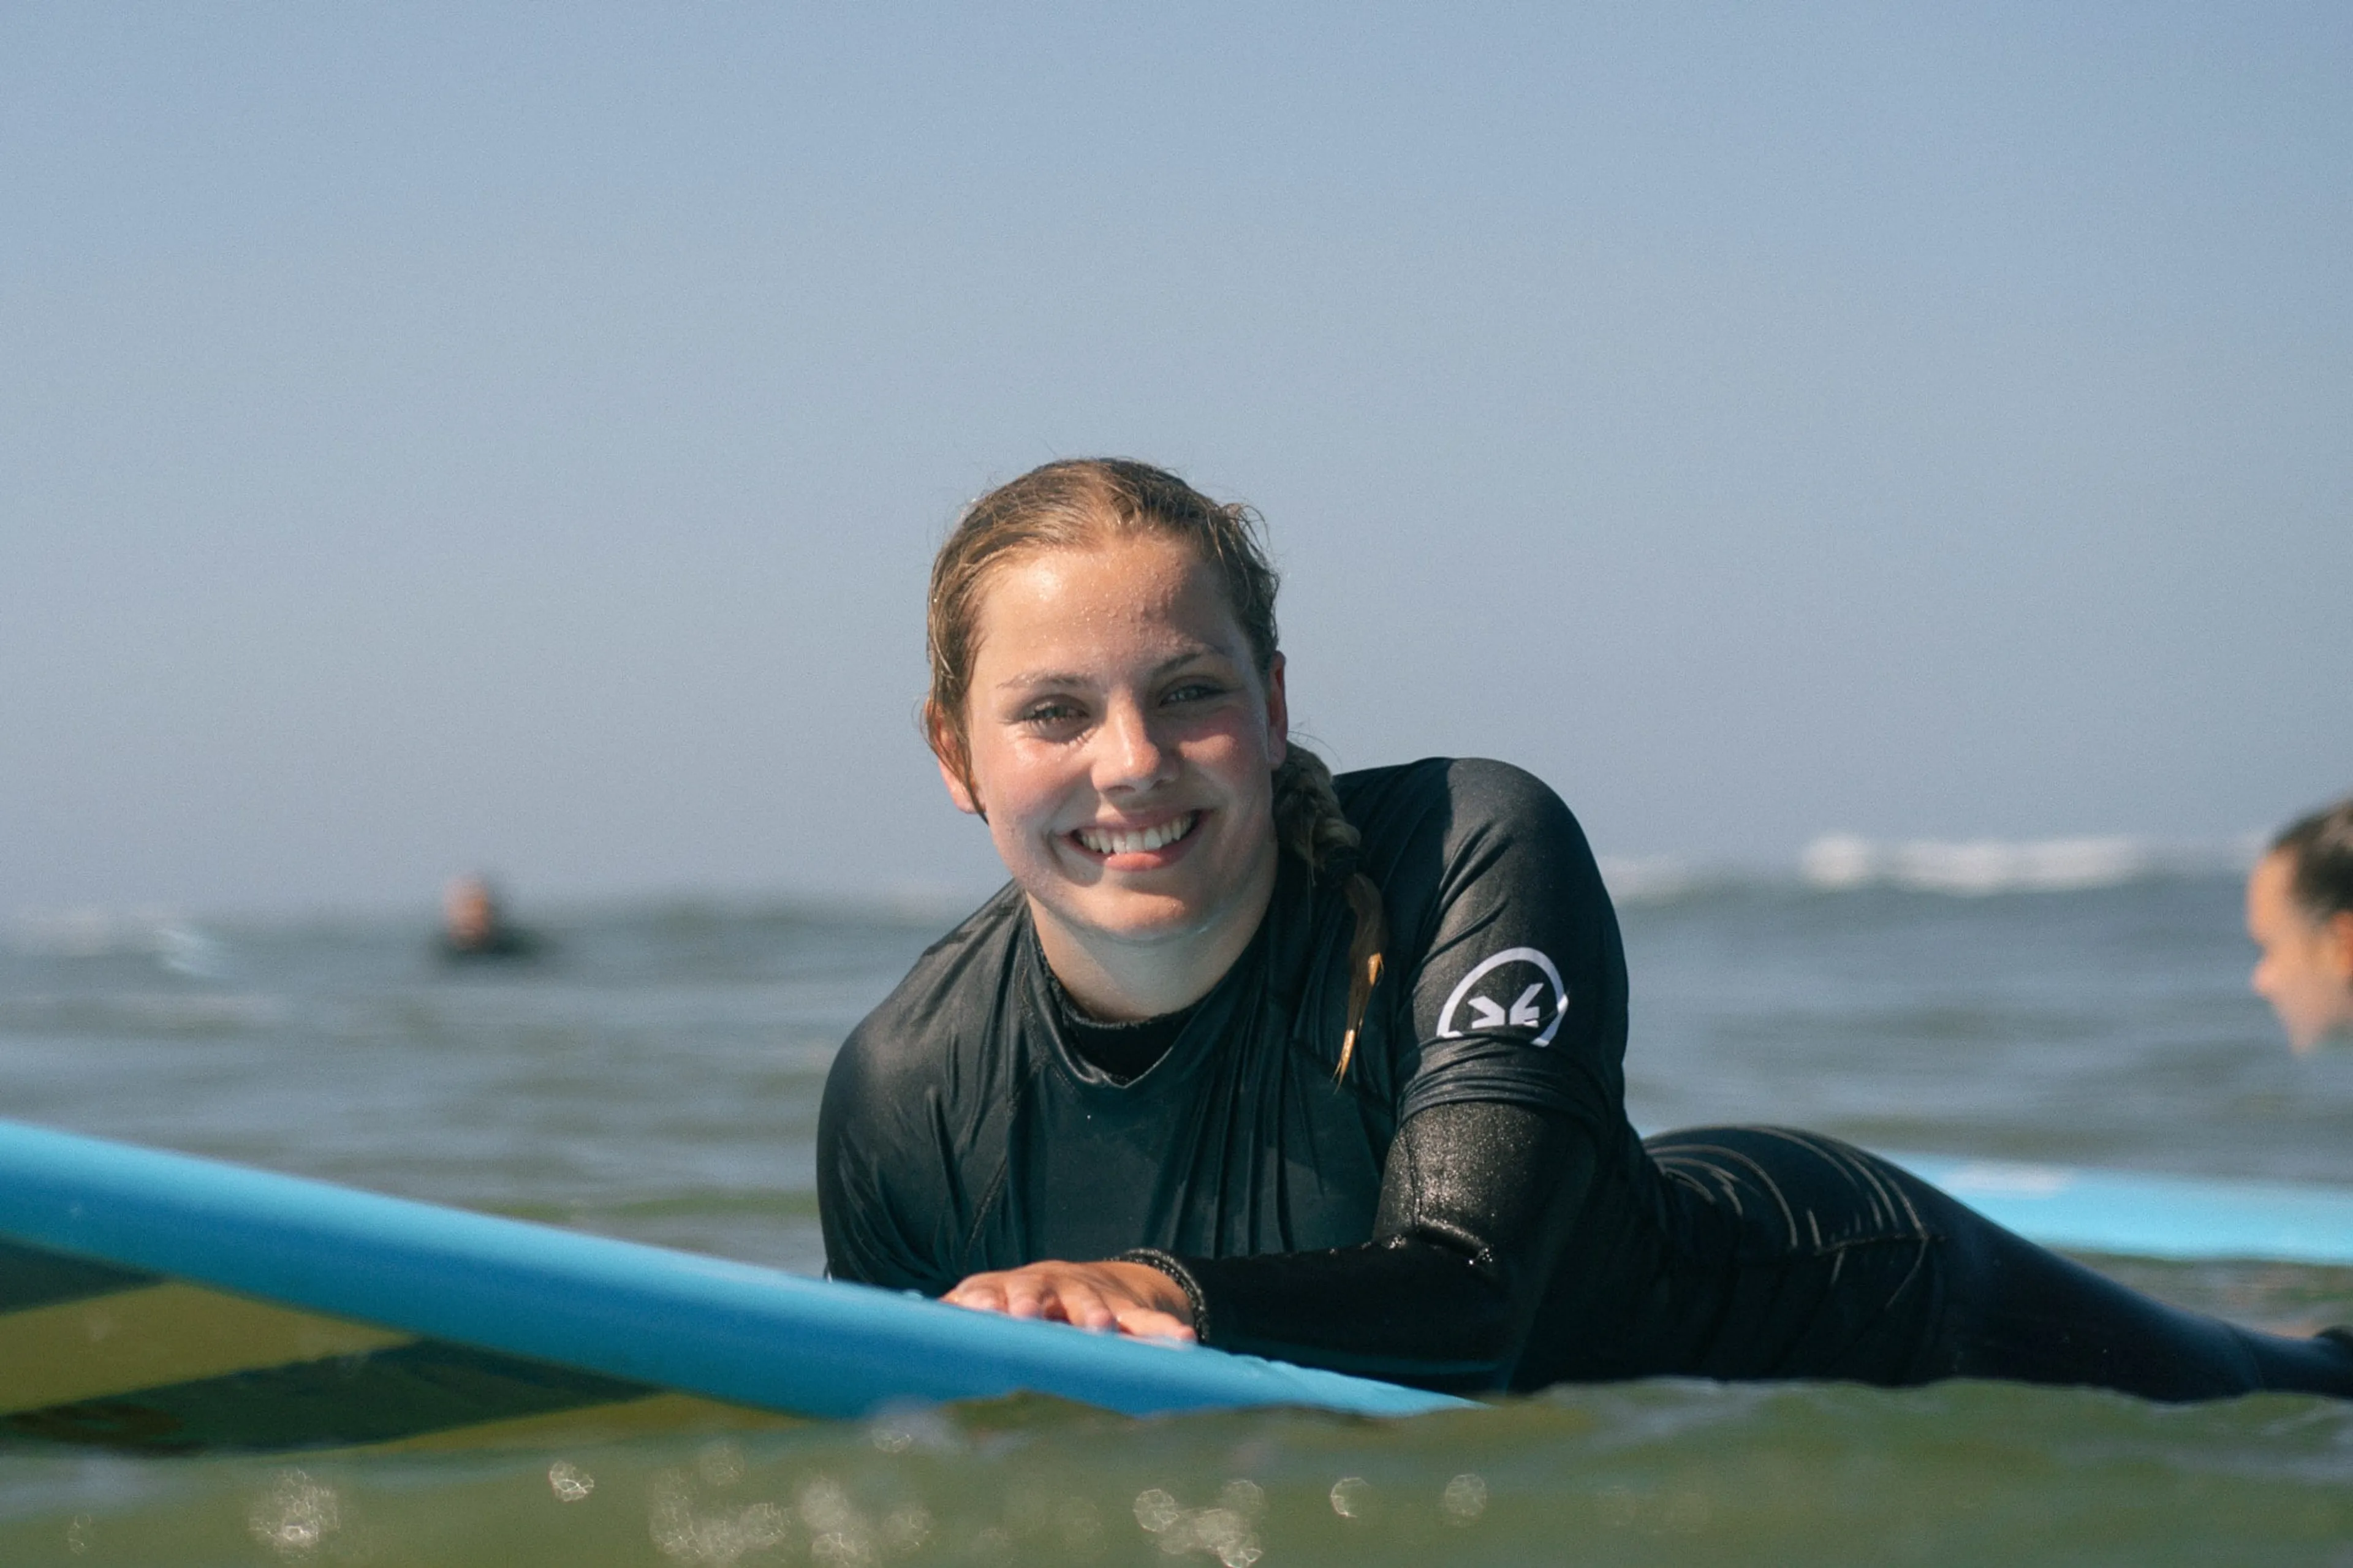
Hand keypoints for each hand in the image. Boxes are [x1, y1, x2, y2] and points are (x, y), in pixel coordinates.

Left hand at [944, 1259, 1195, 1341]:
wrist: (1092, 1283)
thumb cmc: (1023, 1307)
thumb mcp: (988, 1309)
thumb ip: (952, 1321)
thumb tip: (898, 1331)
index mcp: (1008, 1290)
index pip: (990, 1290)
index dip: (984, 1300)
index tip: (978, 1310)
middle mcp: (1048, 1287)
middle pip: (1038, 1288)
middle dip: (1032, 1300)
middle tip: (1027, 1314)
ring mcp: (1089, 1297)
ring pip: (1093, 1304)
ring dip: (1095, 1314)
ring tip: (1101, 1330)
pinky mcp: (1127, 1311)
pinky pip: (1147, 1321)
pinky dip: (1163, 1330)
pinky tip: (1183, 1341)